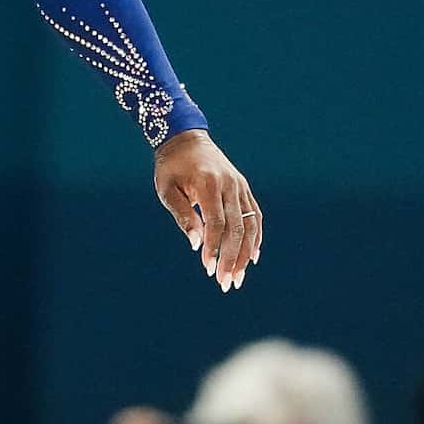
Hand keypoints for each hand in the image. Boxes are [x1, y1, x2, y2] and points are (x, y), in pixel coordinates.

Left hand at [153, 129, 261, 292]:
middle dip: (232, 258)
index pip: (216, 223)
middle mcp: (230, 185)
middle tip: (226, 283)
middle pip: (236, 228)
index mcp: (209, 184)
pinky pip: (255, 216)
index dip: (213, 247)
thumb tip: (196, 245)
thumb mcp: (167, 190)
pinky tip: (252, 257)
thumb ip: (183, 216)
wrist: (186, 140)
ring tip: (238, 277)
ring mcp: (240, 187)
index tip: (207, 268)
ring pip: (250, 225)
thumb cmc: (171, 168)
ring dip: (245, 254)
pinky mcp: (244, 189)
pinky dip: (256, 237)